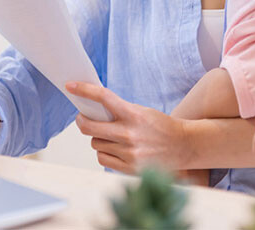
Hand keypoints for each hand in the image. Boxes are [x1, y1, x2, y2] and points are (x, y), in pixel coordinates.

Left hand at [66, 81, 189, 173]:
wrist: (183, 146)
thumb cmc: (160, 126)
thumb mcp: (141, 111)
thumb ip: (119, 111)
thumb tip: (93, 110)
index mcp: (133, 114)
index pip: (103, 97)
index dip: (84, 90)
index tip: (71, 85)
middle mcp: (129, 134)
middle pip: (89, 127)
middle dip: (82, 121)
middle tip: (83, 118)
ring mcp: (129, 153)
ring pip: (95, 144)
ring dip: (98, 139)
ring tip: (111, 137)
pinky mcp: (129, 168)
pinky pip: (102, 158)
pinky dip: (104, 153)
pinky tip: (114, 149)